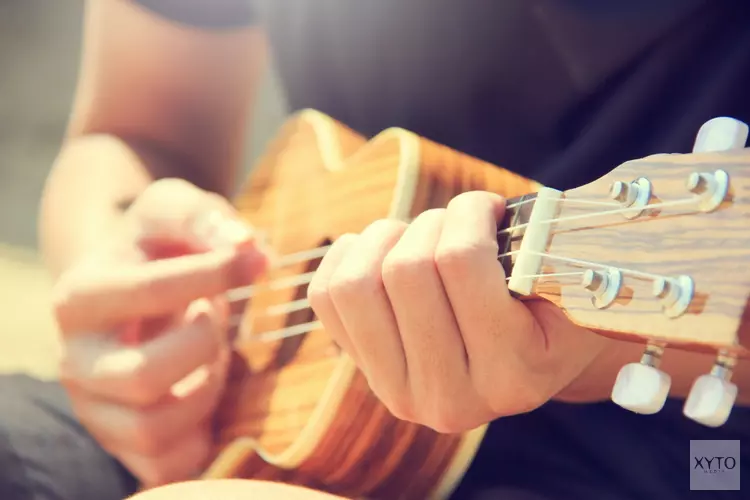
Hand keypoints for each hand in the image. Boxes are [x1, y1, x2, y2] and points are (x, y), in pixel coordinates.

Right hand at [52, 178, 268, 486]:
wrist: (136, 285)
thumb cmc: (160, 248)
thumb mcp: (174, 211)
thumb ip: (205, 218)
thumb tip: (249, 248)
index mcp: (79, 298)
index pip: (147, 292)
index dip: (213, 275)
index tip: (253, 261)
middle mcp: (74, 361)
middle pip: (142, 376)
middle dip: (202, 345)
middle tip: (214, 318)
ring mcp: (95, 410)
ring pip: (154, 428)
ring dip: (204, 389)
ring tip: (210, 354)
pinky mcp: (123, 444)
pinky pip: (168, 464)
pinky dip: (201, 432)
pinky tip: (204, 388)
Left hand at [308, 191, 609, 432]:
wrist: (527, 361)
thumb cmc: (551, 308)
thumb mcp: (572, 284)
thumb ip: (540, 247)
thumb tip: (480, 208)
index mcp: (512, 376)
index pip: (460, 261)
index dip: (470, 211)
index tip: (488, 206)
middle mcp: (451, 399)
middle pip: (405, 270)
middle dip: (431, 222)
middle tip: (456, 221)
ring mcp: (399, 391)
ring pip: (355, 285)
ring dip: (384, 238)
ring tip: (417, 235)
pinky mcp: (365, 373)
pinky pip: (326, 296)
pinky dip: (348, 255)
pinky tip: (382, 249)